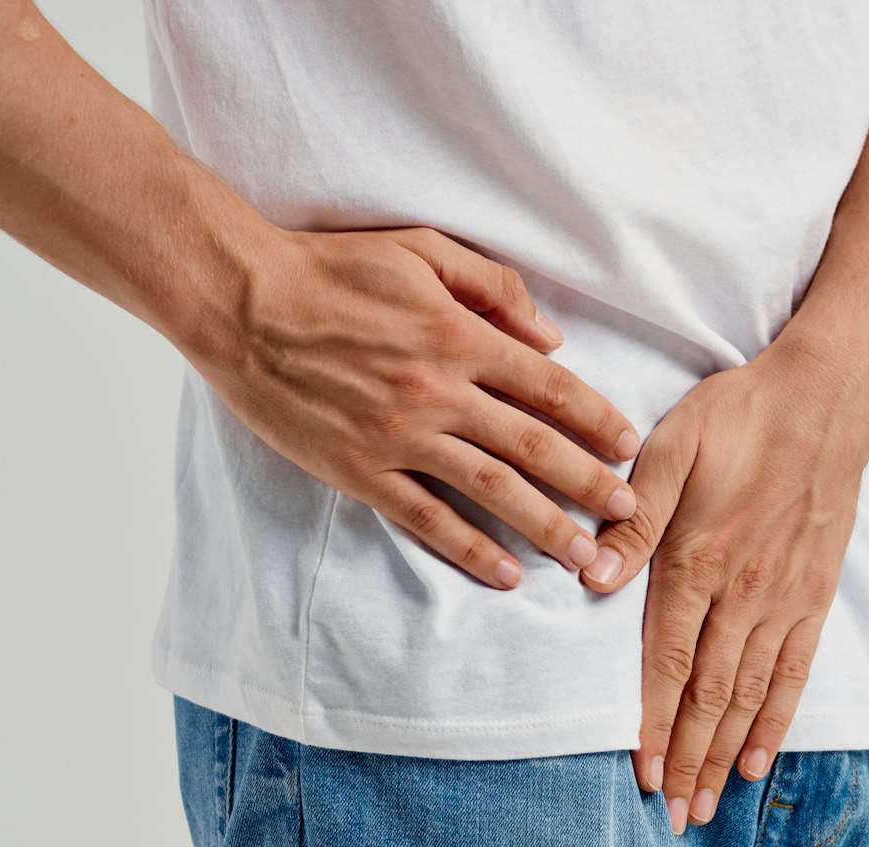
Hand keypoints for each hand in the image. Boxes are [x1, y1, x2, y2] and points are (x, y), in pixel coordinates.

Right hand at [186, 226, 640, 586]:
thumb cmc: (330, 268)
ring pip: (492, 489)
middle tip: (629, 515)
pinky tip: (505, 573)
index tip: (630, 448)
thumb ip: (493, 287)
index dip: (598, 420)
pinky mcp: (360, 469)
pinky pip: (426, 517)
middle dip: (590, 484)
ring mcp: (400, 435)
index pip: (550, 387)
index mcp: (460, 336)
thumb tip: (552, 337)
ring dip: (546, 526)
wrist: (238, 300)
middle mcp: (440, 391)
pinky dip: (470, 548)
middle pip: (535, 446)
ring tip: (585, 557)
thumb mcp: (420, 251)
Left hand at [581, 336, 868, 832]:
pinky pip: (794, 672)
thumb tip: (591, 577)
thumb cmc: (741, 415)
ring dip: (726, 754)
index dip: (652, 722)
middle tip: (671, 816)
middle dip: (687, 760)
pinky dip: (776, 720)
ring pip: (750, 694)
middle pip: (710, 695)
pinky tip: (760, 760)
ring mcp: (784, 600)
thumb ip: (632, 518)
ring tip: (707, 803)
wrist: (827, 400)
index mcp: (698, 559)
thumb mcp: (671, 448)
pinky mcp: (815, 596)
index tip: (638, 774)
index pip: (668, 661)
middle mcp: (744, 593)